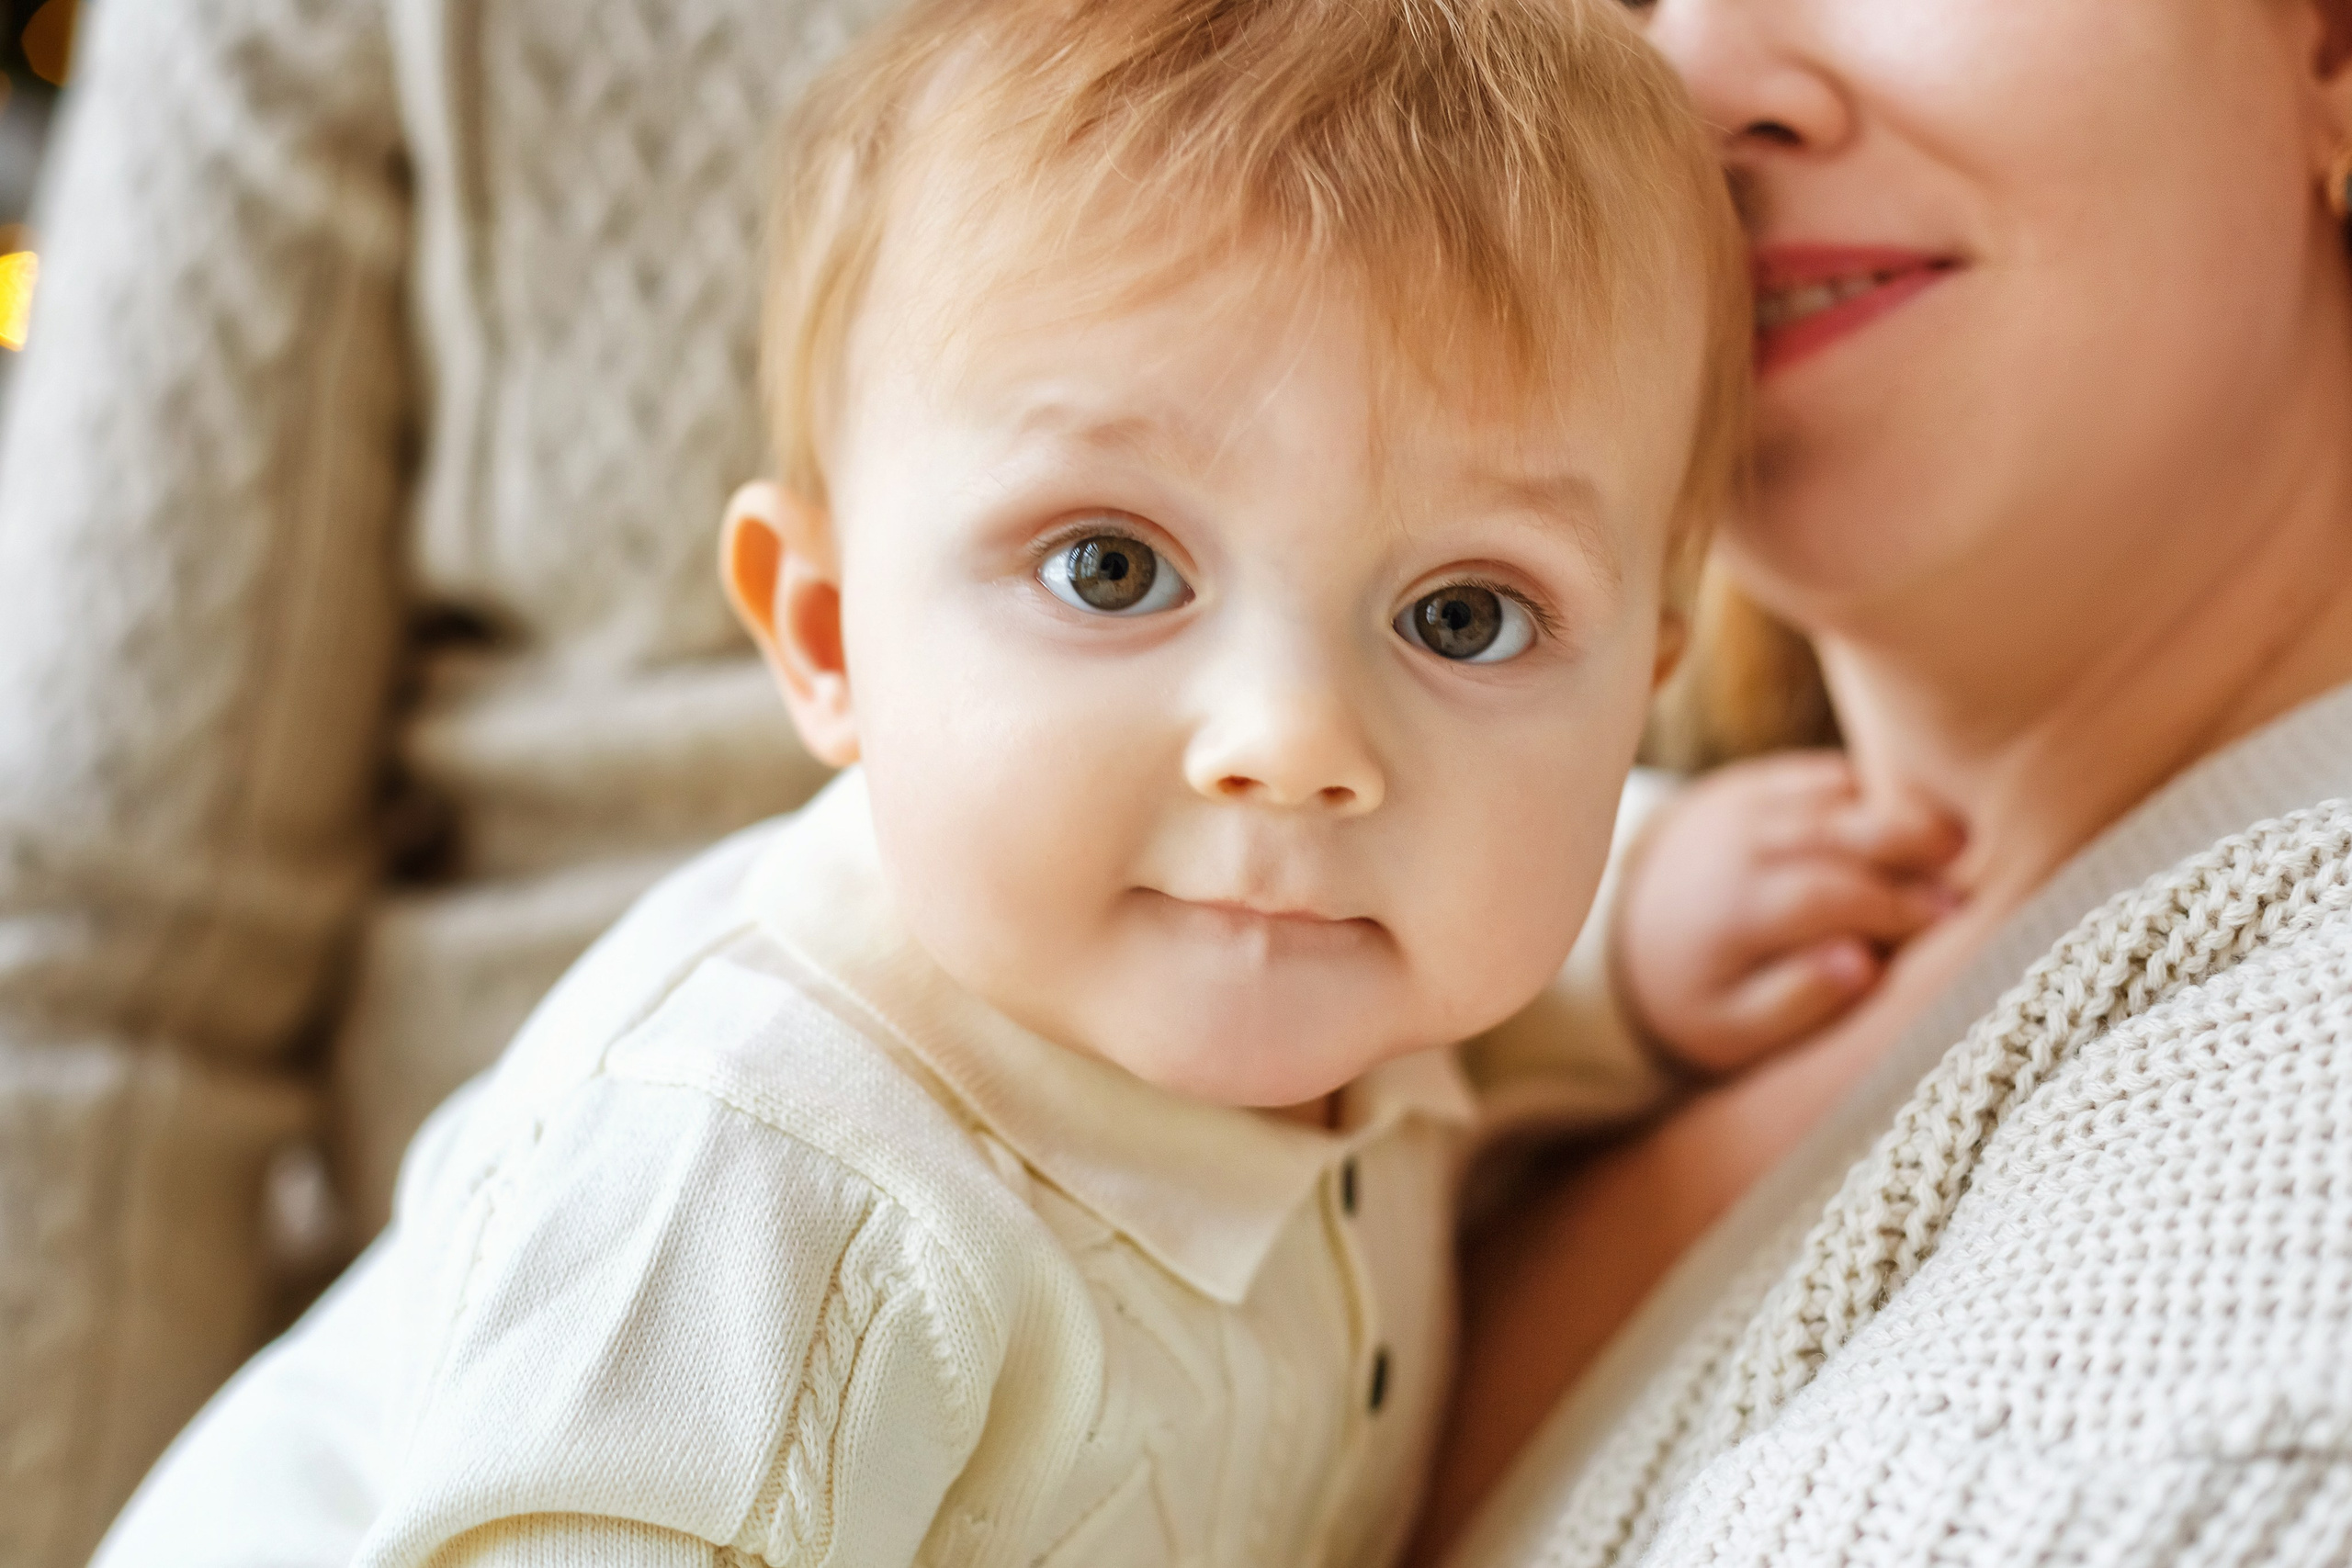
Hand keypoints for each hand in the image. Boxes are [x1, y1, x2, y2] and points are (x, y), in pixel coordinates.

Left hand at [1615, 750, 1964, 1076]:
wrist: (1637, 932)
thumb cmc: (1704, 993)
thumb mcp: (1731, 1030)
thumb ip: (1794, 1004)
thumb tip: (1863, 964)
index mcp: (1728, 908)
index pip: (1824, 896)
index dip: (1894, 906)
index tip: (1952, 921)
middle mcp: (1733, 843)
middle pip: (1834, 828)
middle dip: (1908, 841)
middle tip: (1972, 862)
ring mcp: (1742, 803)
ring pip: (1833, 791)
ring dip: (1899, 808)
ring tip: (1960, 835)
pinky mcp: (1755, 782)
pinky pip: (1823, 775)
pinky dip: (1872, 791)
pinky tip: (1920, 813)